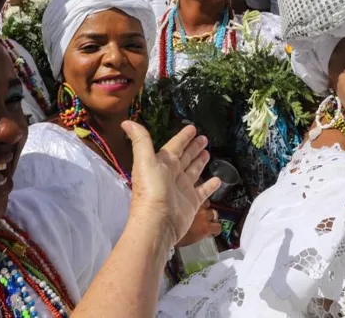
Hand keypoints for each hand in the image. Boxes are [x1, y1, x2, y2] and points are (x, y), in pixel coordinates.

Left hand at [123, 121, 220, 248]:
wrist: (157, 223)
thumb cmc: (151, 190)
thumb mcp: (145, 161)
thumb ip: (140, 140)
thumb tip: (126, 122)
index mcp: (163, 164)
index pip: (175, 146)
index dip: (183, 137)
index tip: (192, 128)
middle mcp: (172, 175)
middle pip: (185, 157)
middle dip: (194, 147)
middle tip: (204, 138)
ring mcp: (183, 189)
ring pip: (194, 171)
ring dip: (200, 162)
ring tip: (208, 153)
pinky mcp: (192, 202)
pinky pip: (203, 191)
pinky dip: (210, 185)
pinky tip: (218, 179)